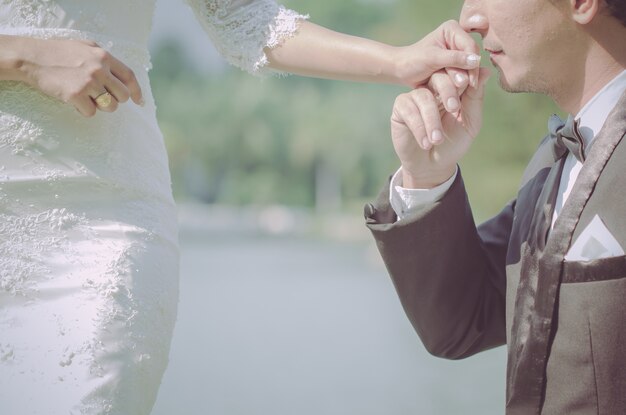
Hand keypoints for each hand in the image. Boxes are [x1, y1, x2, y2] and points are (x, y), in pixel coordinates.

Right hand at [18, 37, 143, 116]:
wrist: (32, 58)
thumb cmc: (58, 52)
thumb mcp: (84, 46)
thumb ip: (103, 58)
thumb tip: (121, 74)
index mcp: (104, 57)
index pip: (129, 77)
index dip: (136, 91)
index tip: (139, 102)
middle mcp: (100, 69)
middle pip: (122, 96)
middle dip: (115, 100)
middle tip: (100, 96)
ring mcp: (89, 82)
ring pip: (110, 106)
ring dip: (100, 106)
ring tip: (86, 97)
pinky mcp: (76, 95)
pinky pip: (92, 113)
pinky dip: (84, 110)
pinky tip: (74, 100)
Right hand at [390, 67, 490, 188]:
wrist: (433, 166)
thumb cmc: (453, 143)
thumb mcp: (470, 122)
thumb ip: (475, 98)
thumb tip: (485, 71)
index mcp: (451, 89)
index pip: (456, 72)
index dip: (463, 75)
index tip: (469, 85)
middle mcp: (432, 89)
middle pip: (439, 77)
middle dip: (448, 91)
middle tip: (454, 109)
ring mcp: (415, 97)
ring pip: (424, 96)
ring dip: (432, 120)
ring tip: (437, 140)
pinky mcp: (401, 108)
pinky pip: (409, 110)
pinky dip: (419, 127)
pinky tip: (426, 143)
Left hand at [392, 20, 480, 89]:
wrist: (401, 70)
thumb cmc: (412, 61)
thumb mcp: (432, 59)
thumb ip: (454, 59)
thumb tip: (476, 61)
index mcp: (452, 29)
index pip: (470, 46)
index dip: (472, 63)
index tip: (472, 81)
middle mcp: (457, 38)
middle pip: (472, 57)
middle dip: (468, 73)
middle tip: (464, 88)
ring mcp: (457, 52)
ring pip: (469, 68)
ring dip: (464, 80)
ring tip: (458, 91)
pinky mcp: (455, 64)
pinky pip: (464, 75)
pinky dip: (460, 84)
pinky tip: (458, 92)